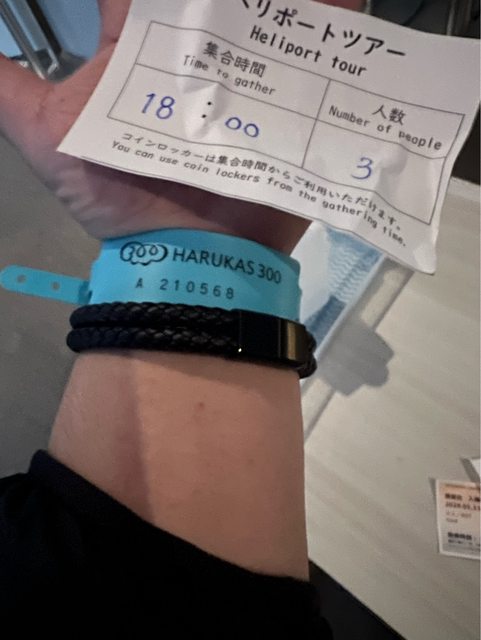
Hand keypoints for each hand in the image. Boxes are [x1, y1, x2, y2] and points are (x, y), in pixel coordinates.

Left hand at [0, 0, 362, 252]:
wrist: (193, 258)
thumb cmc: (122, 199)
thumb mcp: (48, 139)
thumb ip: (8, 90)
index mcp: (138, 54)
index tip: (152, 0)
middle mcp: (191, 58)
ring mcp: (242, 78)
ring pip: (264, 11)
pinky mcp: (285, 105)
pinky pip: (313, 52)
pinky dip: (331, 15)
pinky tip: (336, 0)